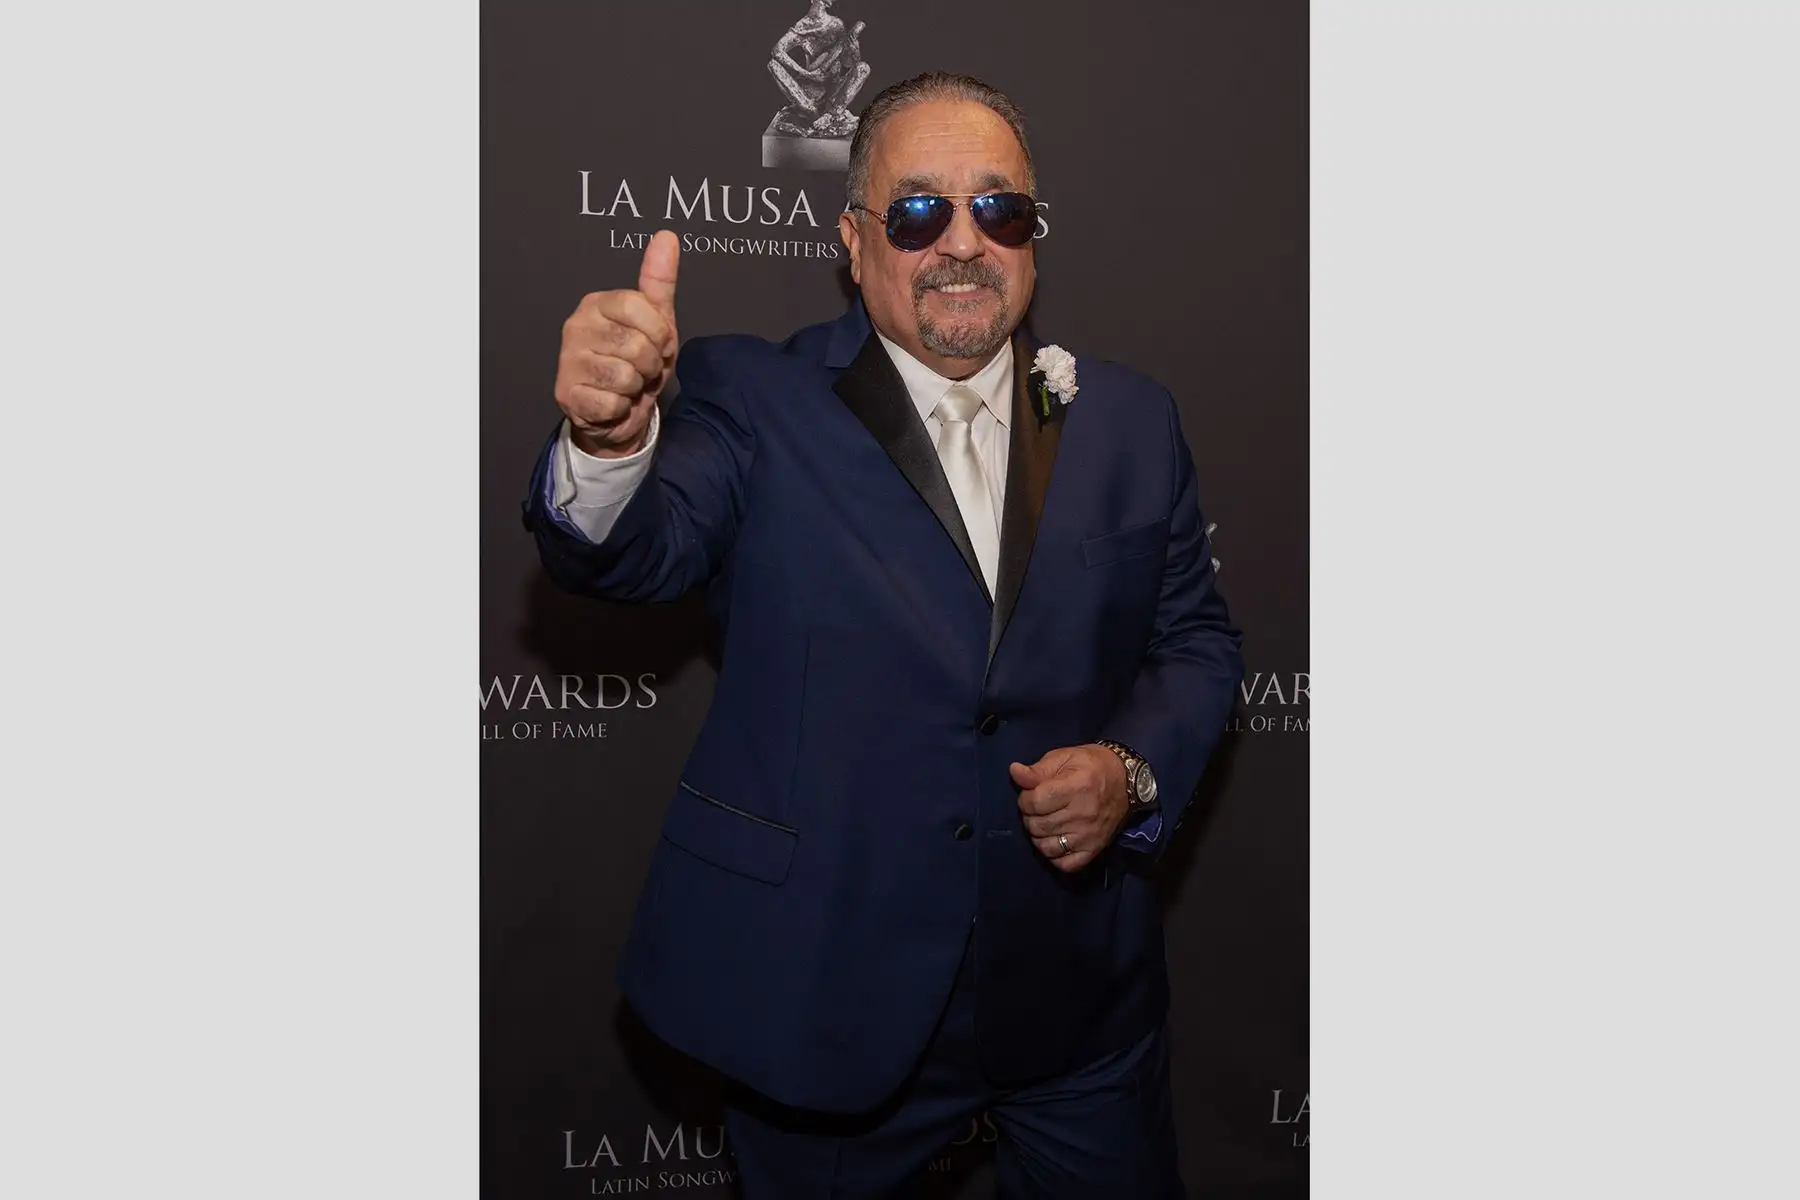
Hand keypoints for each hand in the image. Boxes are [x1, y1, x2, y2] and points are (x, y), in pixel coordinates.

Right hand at [554, 230, 680, 456]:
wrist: (617, 411)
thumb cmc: (636, 362)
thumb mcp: (655, 321)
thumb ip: (659, 281)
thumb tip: (667, 237)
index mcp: (596, 304)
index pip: (638, 306)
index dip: (659, 332)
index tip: (658, 343)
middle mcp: (576, 327)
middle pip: (637, 345)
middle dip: (651, 363)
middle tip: (642, 367)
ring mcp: (568, 361)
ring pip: (626, 376)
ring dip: (637, 386)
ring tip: (628, 384)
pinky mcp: (567, 395)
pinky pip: (612, 403)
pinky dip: (622, 407)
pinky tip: (613, 401)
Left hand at [1010, 745, 1129, 872]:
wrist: (1127, 781)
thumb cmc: (1092, 765)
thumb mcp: (1065, 757)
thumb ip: (1038, 769)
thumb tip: (1014, 772)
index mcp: (1076, 786)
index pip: (1035, 802)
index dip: (1025, 798)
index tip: (1030, 793)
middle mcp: (1083, 814)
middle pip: (1037, 825)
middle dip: (1029, 816)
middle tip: (1038, 808)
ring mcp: (1089, 835)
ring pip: (1046, 847)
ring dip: (1038, 836)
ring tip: (1044, 823)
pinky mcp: (1094, 849)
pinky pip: (1065, 864)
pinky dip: (1054, 855)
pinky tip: (1055, 840)